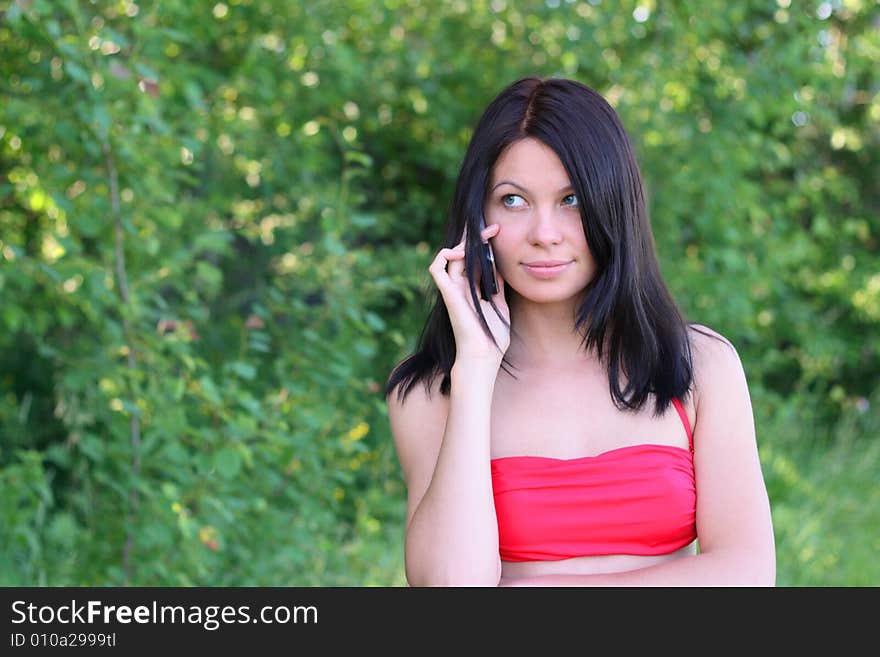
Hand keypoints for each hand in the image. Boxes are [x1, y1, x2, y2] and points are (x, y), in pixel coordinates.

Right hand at [428, 222, 509, 363]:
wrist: (484, 355)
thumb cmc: (492, 337)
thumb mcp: (500, 305)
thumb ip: (497, 286)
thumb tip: (500, 266)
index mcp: (472, 289)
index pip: (474, 259)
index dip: (483, 244)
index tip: (497, 231)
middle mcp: (460, 287)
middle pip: (462, 254)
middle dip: (476, 238)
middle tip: (493, 228)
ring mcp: (452, 289)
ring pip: (450, 256)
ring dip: (463, 243)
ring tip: (479, 237)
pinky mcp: (447, 293)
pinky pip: (437, 268)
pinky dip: (444, 255)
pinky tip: (459, 251)